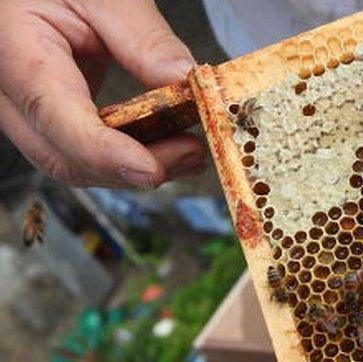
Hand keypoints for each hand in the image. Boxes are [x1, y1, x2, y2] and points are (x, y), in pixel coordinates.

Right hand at [0, 0, 207, 187]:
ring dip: (135, 169)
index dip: (104, 152)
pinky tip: (169, 149)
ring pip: (74, 162)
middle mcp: (10, 91)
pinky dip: (127, 156)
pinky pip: (83, 151)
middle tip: (192, 154)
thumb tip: (184, 82)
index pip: (54, 115)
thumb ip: (144, 37)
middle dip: (131, 168)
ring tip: (189, 154)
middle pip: (63, 156)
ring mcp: (26, 109)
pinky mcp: (50, 116)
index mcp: (14, 49)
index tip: (151, 168)